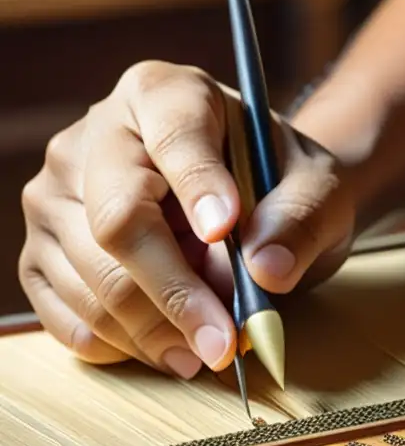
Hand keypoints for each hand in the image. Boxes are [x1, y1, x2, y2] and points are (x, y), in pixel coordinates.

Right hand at [19, 61, 355, 377]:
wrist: (254, 200)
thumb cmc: (281, 183)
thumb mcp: (318, 188)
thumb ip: (302, 218)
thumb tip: (267, 269)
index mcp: (163, 94)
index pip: (173, 139)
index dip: (198, 187)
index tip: (228, 231)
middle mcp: (95, 137)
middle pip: (117, 220)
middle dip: (174, 293)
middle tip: (226, 343)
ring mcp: (57, 195)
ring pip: (88, 276)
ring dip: (152, 330)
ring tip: (211, 350)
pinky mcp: (44, 250)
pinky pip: (63, 310)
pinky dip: (118, 342)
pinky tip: (170, 348)